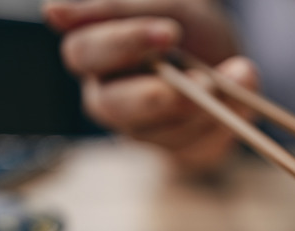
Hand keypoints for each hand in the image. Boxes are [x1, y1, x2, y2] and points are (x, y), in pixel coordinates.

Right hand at [43, 0, 258, 175]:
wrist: (229, 60)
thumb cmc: (188, 29)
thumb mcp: (167, 8)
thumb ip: (117, 8)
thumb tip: (51, 12)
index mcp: (95, 55)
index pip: (83, 51)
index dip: (124, 43)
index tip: (171, 30)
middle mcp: (109, 98)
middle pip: (111, 106)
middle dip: (161, 94)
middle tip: (203, 77)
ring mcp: (143, 131)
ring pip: (160, 133)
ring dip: (207, 107)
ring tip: (241, 73)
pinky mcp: (179, 152)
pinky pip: (195, 149)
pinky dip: (227, 121)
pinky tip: (244, 97)